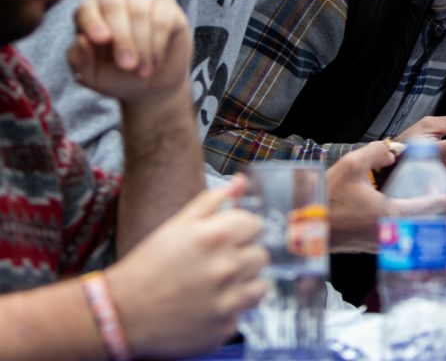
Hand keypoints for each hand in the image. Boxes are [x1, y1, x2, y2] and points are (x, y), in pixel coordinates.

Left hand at [67, 0, 191, 102]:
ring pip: (140, 11)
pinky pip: (163, 17)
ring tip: (143, 71)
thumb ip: (80, 61)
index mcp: (91, 13)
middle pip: (114, 4)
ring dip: (142, 45)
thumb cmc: (116, 77)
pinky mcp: (167, 7)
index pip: (87, 8)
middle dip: (122, 37)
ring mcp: (142, 0)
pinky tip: (155, 60)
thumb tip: (81, 39)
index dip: (93, 21)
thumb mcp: (92, 77)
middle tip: (128, 66)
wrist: (151, 86)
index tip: (102, 39)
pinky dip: (159, 43)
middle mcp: (115, 1)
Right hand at [105, 177, 268, 357]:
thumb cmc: (148, 266)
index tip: (228, 238)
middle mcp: (226, 267)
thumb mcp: (176, 225)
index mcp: (215, 236)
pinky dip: (231, 309)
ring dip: (244, 283)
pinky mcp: (225, 327)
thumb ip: (213, 201)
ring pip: (261, 284)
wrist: (120, 314)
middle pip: (261, 255)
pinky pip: (243, 311)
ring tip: (216, 285)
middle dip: (244, 256)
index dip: (242, 230)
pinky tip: (208, 305)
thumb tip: (242, 182)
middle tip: (219, 263)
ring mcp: (227, 300)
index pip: (256, 225)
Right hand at [326, 143, 445, 252]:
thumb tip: (395, 150)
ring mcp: (386, 244)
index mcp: (393, 215)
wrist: (305, 230)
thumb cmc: (327, 199)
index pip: (434, 208)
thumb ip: (378, 152)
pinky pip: (407, 235)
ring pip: (421, 230)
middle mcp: (394, 234)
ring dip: (434, 216)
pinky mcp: (378, 247)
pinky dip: (418, 222)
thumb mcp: (352, 165)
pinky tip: (416, 210)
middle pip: (433, 223)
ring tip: (443, 199)